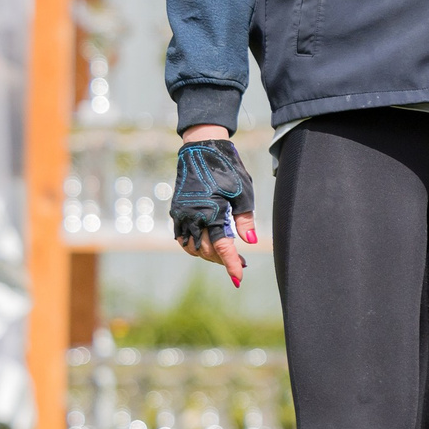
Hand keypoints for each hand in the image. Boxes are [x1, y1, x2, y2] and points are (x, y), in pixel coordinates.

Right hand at [172, 130, 255, 287]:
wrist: (202, 150)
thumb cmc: (227, 169)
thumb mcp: (243, 193)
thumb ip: (245, 220)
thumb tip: (251, 242)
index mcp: (211, 212)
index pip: (222, 247)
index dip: (231, 264)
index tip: (239, 279)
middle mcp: (192, 216)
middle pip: (207, 250)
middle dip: (223, 260)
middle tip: (242, 264)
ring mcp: (181, 214)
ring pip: (193, 246)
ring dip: (209, 254)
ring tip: (227, 256)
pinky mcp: (177, 210)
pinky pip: (183, 236)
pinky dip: (195, 245)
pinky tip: (208, 244)